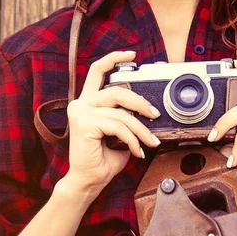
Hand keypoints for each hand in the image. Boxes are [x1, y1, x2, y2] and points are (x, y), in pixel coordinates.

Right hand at [65, 50, 161, 194]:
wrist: (88, 182)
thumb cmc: (103, 158)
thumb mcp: (118, 131)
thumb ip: (125, 116)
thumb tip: (148, 108)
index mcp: (87, 101)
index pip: (97, 71)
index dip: (114, 58)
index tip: (132, 54)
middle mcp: (80, 103)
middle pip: (117, 91)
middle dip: (140, 102)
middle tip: (155, 114)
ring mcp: (80, 112)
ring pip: (121, 112)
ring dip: (141, 128)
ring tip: (150, 141)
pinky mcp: (85, 124)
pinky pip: (118, 126)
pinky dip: (133, 139)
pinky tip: (137, 151)